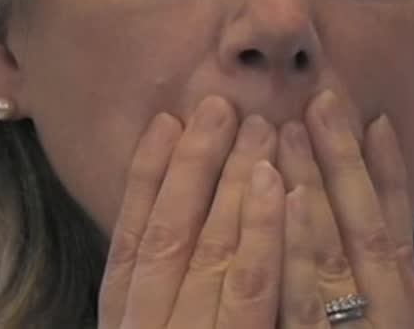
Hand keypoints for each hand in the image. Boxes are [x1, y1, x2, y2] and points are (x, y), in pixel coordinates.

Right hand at [98, 97, 284, 328]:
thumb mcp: (158, 328)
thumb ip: (164, 287)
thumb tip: (179, 207)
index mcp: (126, 322)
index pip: (131, 239)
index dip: (146, 177)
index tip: (164, 121)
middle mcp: (151, 327)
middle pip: (171, 235)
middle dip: (194, 164)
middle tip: (221, 106)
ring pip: (215, 252)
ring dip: (237, 184)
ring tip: (260, 130)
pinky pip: (254, 291)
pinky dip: (268, 235)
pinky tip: (287, 190)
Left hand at [277, 91, 413, 327]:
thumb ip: (390, 303)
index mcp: (399, 307)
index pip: (395, 231)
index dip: (389, 174)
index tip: (379, 121)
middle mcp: (381, 311)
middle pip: (362, 227)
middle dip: (343, 160)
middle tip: (322, 102)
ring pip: (327, 249)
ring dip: (311, 185)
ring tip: (291, 130)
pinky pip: (299, 295)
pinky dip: (294, 245)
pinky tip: (284, 198)